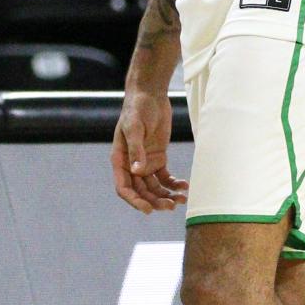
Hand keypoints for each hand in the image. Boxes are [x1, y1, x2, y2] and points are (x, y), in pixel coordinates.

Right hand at [112, 85, 186, 211]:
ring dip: (166, 195)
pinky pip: (165, 177)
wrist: (150, 94)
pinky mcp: (158, 158)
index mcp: (120, 160)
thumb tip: (137, 171)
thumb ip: (136, 150)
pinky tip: (184, 187)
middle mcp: (131, 165)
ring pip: (155, 187)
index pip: (124, 188)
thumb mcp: (134, 127)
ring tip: (181, 199)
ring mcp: (145, 162)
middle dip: (155, 201)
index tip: (148, 209)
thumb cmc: (137, 108)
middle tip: (171, 206)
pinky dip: (174, 184)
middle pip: (142, 191)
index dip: (134, 201)